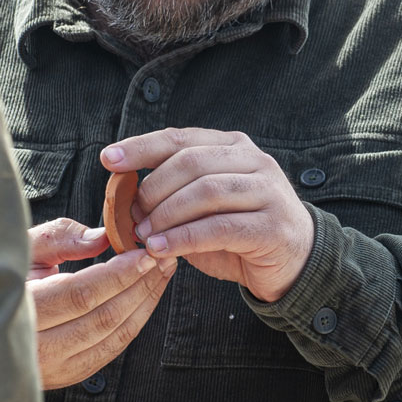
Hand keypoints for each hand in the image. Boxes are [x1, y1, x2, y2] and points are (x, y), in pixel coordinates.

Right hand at [27, 217, 173, 389]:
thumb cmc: (1, 278)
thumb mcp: (21, 249)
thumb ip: (60, 238)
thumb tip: (102, 238)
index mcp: (19, 312)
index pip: (79, 295)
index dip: (118, 275)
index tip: (143, 253)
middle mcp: (35, 349)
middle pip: (102, 318)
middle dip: (139, 285)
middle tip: (162, 257)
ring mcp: (53, 368)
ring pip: (112, 337)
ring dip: (144, 303)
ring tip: (160, 272)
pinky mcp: (68, 374)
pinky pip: (111, 349)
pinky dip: (134, 322)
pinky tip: (146, 297)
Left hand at [101, 129, 315, 302]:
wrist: (294, 263)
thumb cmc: (240, 233)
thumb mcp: (202, 209)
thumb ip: (172, 198)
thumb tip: (125, 201)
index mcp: (233, 147)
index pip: (181, 138)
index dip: (142, 147)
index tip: (108, 159)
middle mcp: (254, 161)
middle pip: (191, 163)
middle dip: (152, 189)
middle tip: (130, 215)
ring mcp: (267, 191)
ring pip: (205, 192)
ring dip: (165, 215)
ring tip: (142, 235)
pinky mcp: (272, 226)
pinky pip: (219, 227)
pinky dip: (182, 238)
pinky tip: (160, 249)